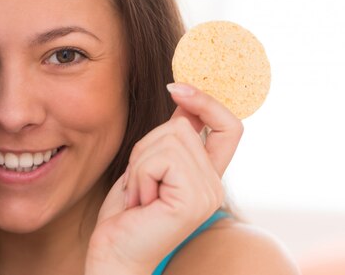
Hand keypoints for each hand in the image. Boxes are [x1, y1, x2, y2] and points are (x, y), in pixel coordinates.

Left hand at [86, 83, 242, 273]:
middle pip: (182, 126)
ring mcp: (207, 193)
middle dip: (146, 147)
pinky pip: (160, 158)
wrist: (114, 256)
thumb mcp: (146, 166)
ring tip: (139, 195)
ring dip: (140, 163)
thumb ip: (169, 140)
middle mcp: (214, 184)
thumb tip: (183, 103)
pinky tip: (140, 203)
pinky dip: (139, 175)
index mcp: (206, 176)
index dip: (207, 102)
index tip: (176, 88)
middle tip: (139, 183)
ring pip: (170, 138)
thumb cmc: (126, 215)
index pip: (230, 127)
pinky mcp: (193, 200)